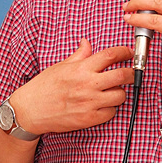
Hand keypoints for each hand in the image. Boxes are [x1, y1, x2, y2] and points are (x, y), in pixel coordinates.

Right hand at [11, 39, 133, 135]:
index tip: (128, 53)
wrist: (30, 110)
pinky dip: (110, 109)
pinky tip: (103, 105)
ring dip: (120, 92)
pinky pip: (111, 113)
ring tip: (113, 91)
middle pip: (122, 75)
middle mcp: (88, 84)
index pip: (111, 55)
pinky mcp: (88, 119)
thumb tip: (86, 43)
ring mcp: (89, 103)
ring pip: (120, 96)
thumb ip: (78, 55)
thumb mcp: (60, 66)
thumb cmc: (43, 87)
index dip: (124, 52)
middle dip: (131, 72)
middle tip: (130, 72)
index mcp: (81, 68)